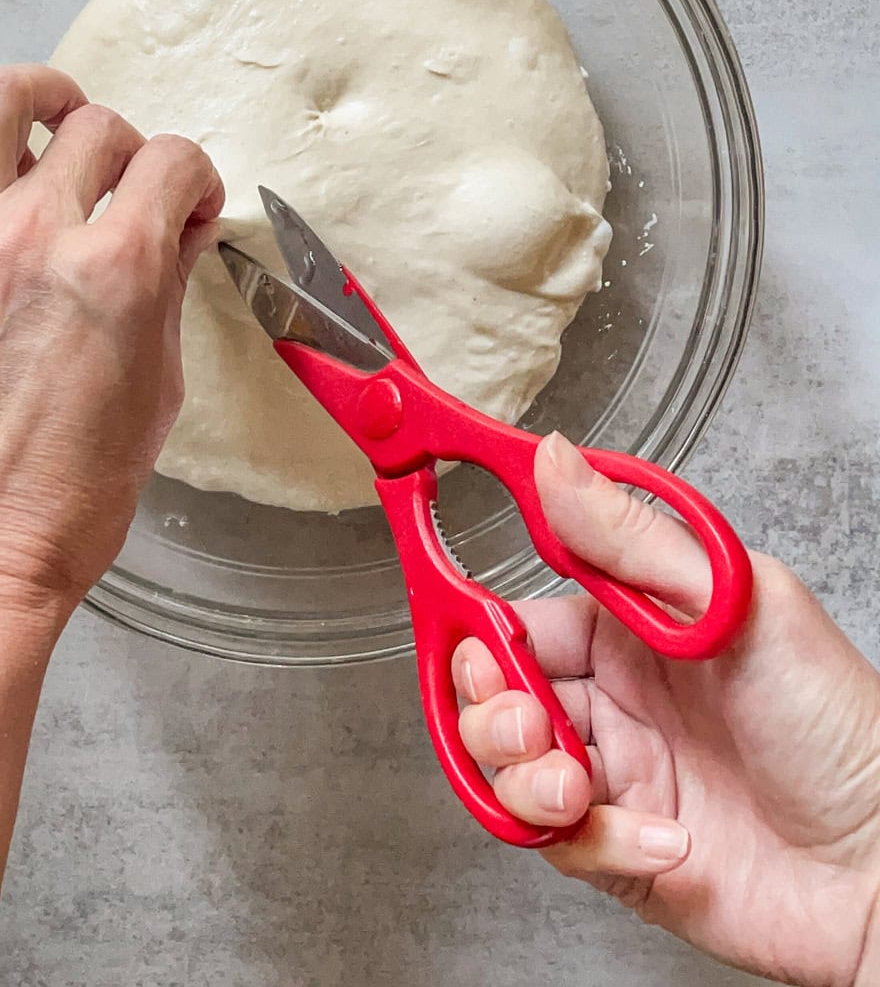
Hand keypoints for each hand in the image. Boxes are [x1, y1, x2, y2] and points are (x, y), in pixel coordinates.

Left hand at [0, 62, 223, 625]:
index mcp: (112, 272)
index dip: (193, 177)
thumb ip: (166, 287)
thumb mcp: (157, 388)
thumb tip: (177, 229)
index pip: (168, 161)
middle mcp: (31, 237)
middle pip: (94, 123)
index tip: (188, 203)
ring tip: (53, 127)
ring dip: (39, 100)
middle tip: (129, 186)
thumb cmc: (69, 494)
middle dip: (130, 148)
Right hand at [453, 433, 879, 986]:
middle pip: (494, 699)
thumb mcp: (737, 602)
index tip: (474, 643)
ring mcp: (616, 779)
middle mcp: (615, 701)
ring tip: (578, 787)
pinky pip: (560, 848)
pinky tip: (664, 842)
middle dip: (492, 714)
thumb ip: (632, 540)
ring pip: (510, 774)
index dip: (483, 635)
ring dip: (527, 782)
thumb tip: (553, 461)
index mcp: (631, 630)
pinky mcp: (622, 854)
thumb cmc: (841, 725)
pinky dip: (596, 845)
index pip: (519, 622)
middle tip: (532, 725)